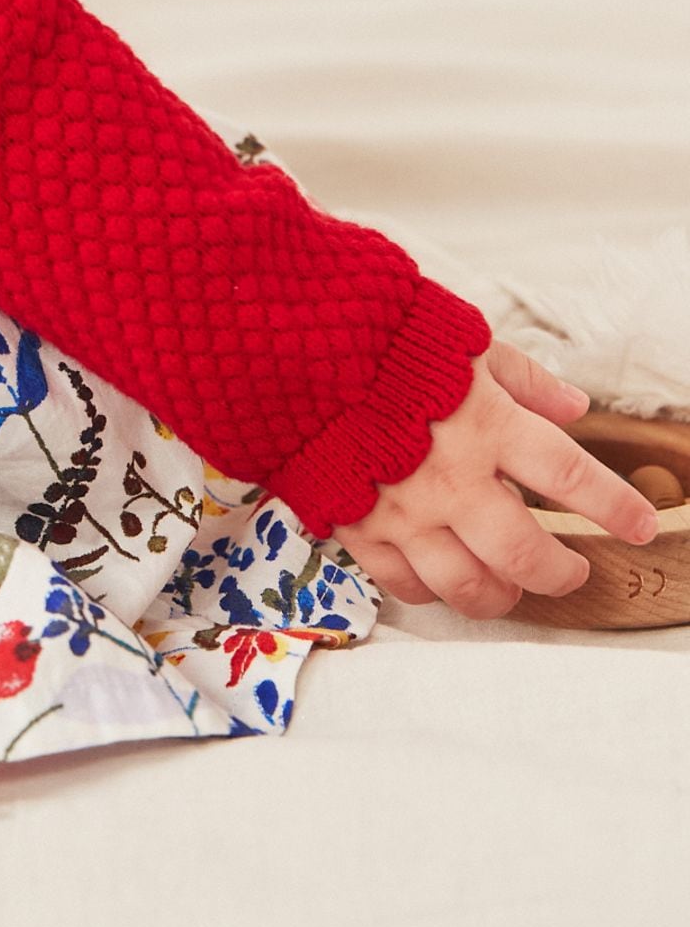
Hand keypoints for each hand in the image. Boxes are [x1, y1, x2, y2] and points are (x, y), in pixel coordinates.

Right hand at [328, 337, 661, 620]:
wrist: (286, 344)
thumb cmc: (377, 332)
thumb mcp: (464, 338)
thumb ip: (523, 379)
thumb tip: (572, 405)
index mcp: (486, 423)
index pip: (575, 479)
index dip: (617, 508)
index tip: (639, 524)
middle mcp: (451, 479)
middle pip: (527, 556)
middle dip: (561, 572)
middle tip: (571, 567)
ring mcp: (402, 512)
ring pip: (470, 588)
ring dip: (502, 594)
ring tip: (511, 583)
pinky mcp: (358, 528)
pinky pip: (405, 586)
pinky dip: (432, 589)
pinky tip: (443, 574)